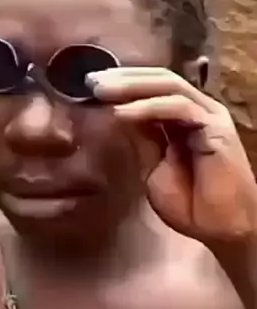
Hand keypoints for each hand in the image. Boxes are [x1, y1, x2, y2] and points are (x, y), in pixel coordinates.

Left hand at [86, 67, 256, 245]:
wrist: (221, 230)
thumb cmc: (192, 206)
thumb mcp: (154, 168)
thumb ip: (142, 139)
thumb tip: (117, 114)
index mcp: (183, 119)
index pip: (152, 89)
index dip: (121, 85)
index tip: (88, 88)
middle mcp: (198, 110)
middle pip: (159, 80)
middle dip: (122, 78)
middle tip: (90, 81)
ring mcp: (209, 116)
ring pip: (169, 86)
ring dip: (132, 86)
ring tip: (101, 91)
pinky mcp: (216, 127)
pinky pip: (179, 107)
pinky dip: (148, 107)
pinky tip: (122, 114)